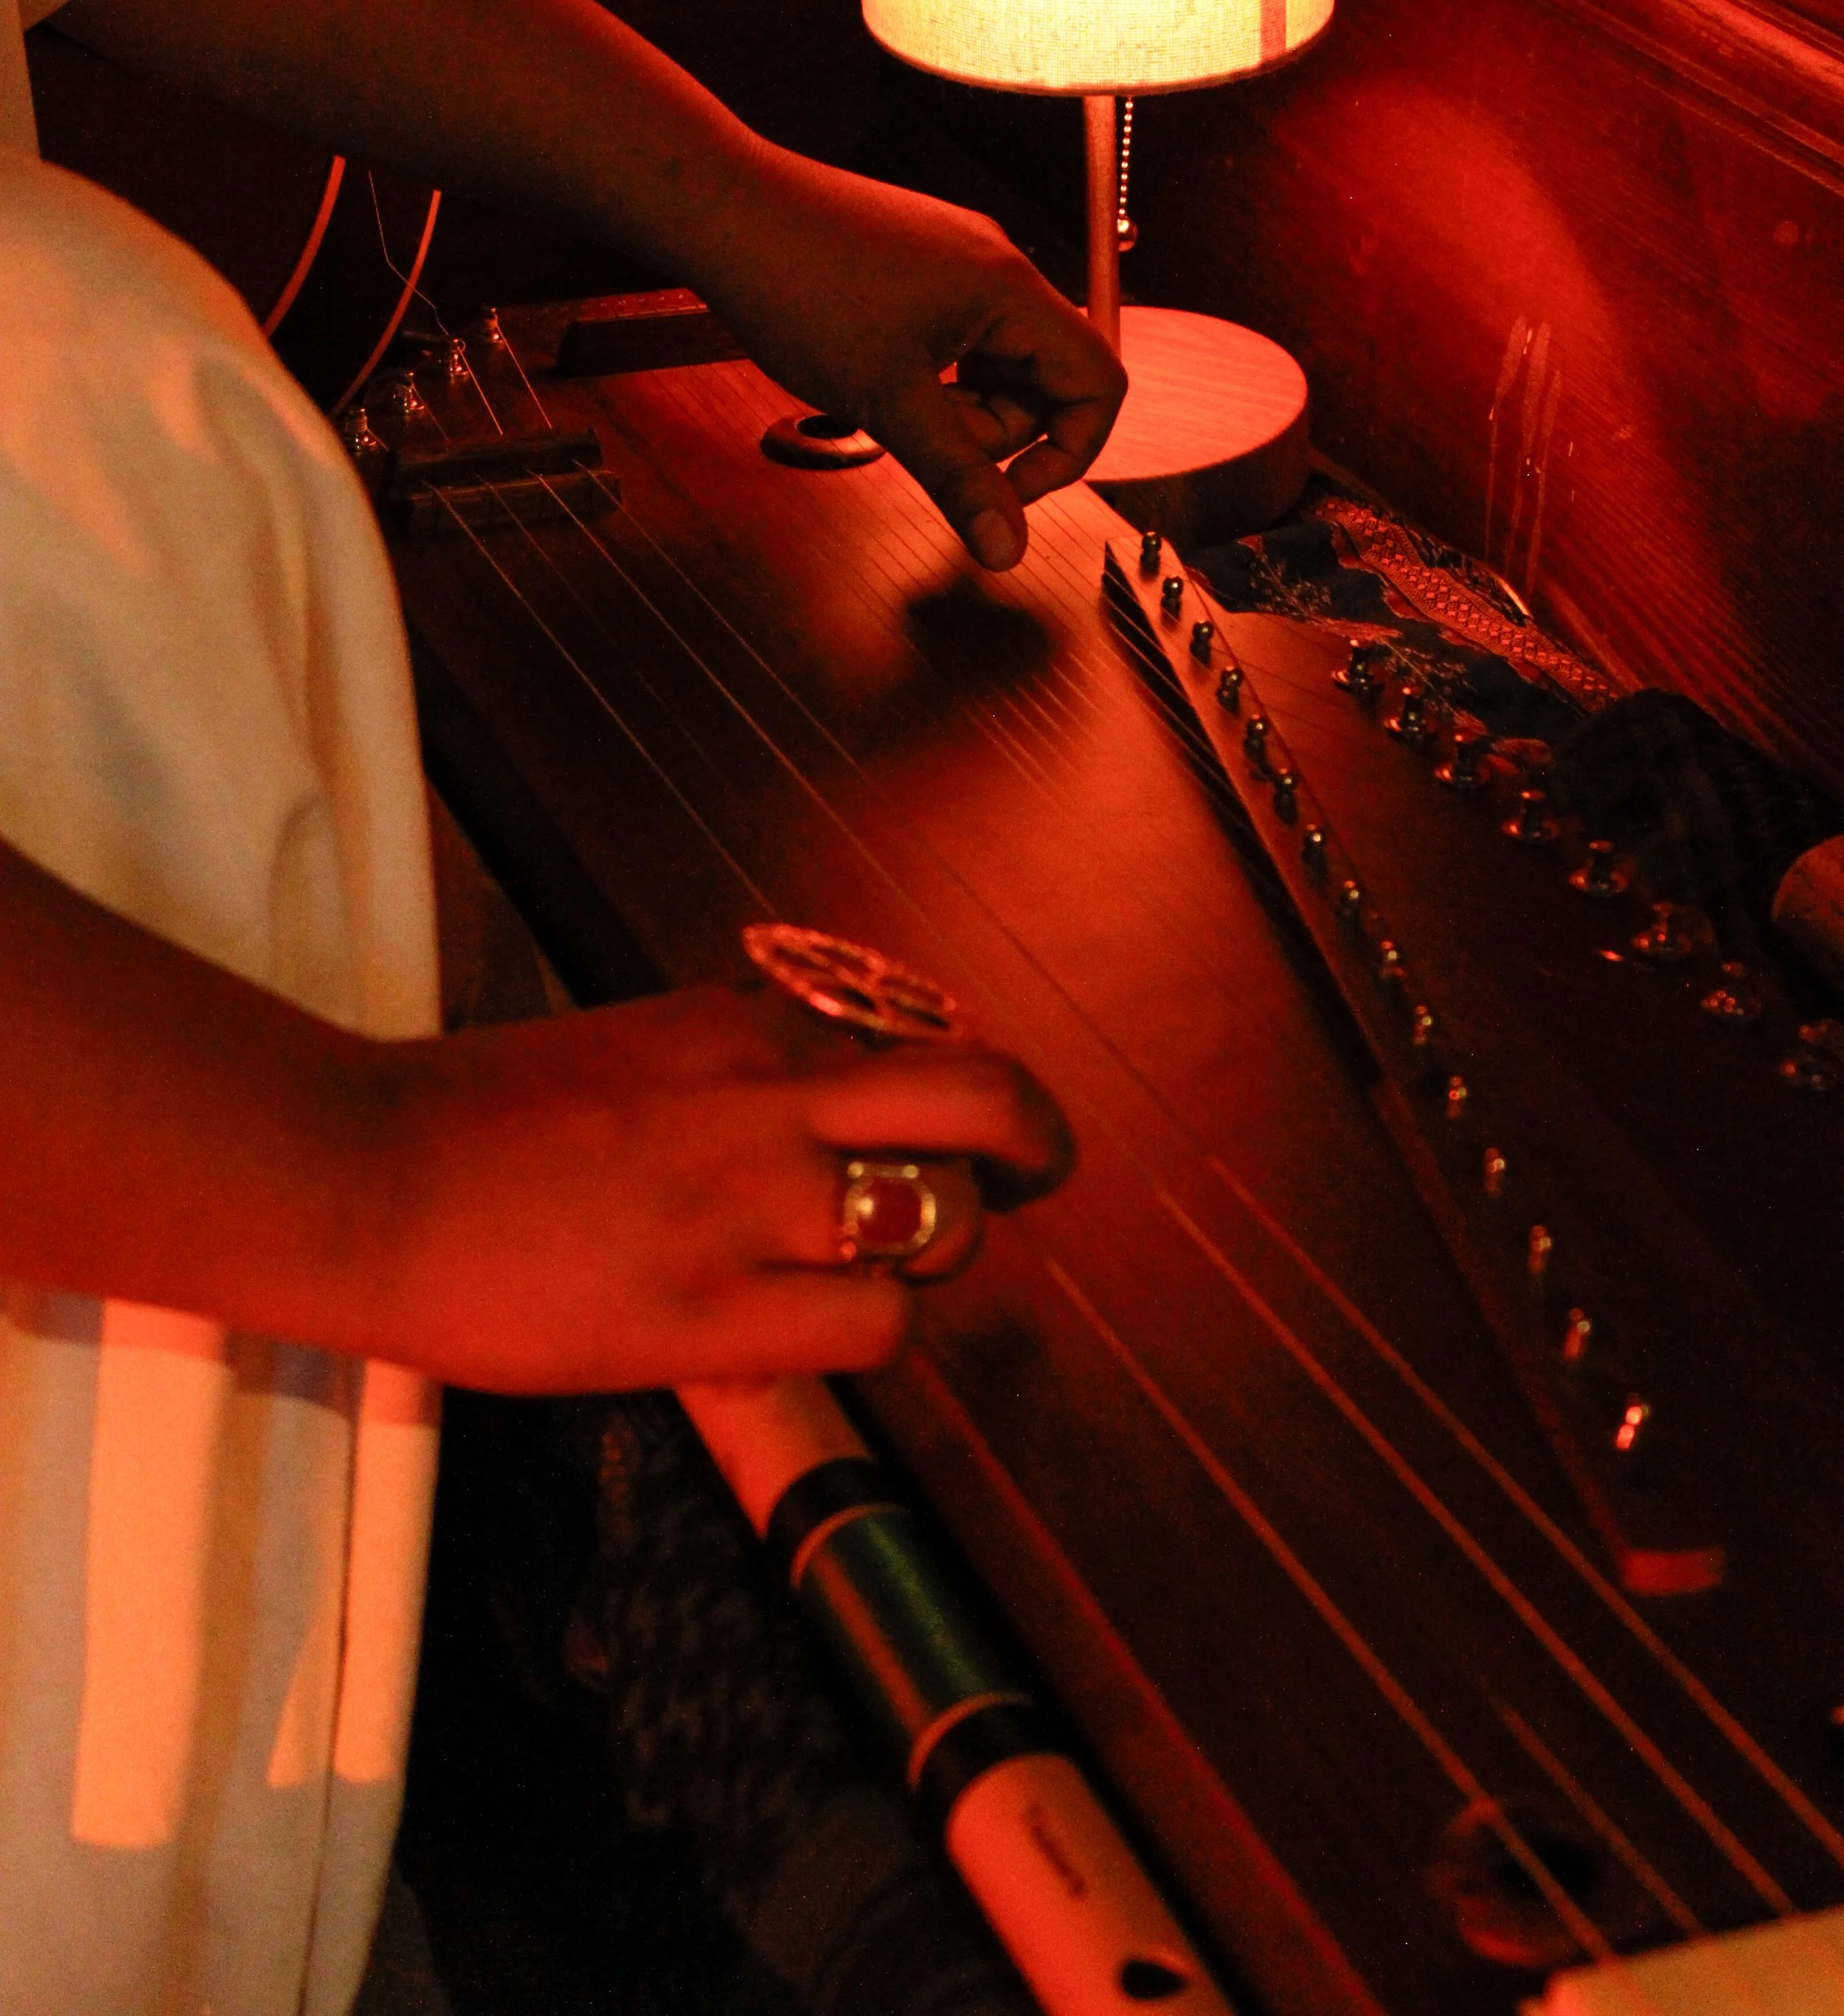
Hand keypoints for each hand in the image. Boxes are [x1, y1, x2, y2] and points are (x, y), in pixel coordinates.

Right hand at [383, 979, 1072, 1392]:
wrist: (363, 1174)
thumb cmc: (477, 1118)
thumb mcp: (635, 1045)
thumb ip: (738, 1064)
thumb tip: (824, 1097)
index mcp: (744, 1022)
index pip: (913, 1041)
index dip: (946, 1088)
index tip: (941, 1118)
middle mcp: (770, 1094)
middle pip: (983, 1100)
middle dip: (1034, 1139)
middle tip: (1035, 1174)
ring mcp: (749, 1203)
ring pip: (944, 1222)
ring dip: (936, 1251)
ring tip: (882, 1270)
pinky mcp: (715, 1312)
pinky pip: (875, 1325)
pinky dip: (873, 1327)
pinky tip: (815, 1329)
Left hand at [687, 145, 1126, 571]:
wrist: (723, 206)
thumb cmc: (798, 286)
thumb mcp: (887, 401)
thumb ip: (957, 477)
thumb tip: (1007, 551)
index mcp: (1011, 289)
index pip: (1099, 382)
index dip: (1070, 452)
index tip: (1008, 491)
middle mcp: (997, 263)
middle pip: (1046, 376)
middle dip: (993, 428)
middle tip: (918, 434)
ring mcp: (959, 257)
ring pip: (997, 359)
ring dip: (957, 403)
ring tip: (885, 397)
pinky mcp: (923, 258)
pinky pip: (959, 332)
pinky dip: (931, 370)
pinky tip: (874, 370)